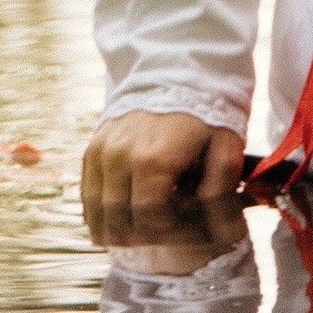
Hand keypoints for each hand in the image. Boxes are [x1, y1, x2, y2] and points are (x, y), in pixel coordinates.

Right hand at [81, 112, 246, 246]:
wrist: (178, 76)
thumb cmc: (206, 117)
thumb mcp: (225, 150)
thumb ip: (220, 193)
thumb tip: (224, 234)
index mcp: (154, 159)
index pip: (149, 219)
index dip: (166, 234)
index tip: (183, 232)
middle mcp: (120, 157)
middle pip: (119, 220)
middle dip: (142, 237)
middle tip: (163, 235)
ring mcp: (102, 152)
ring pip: (97, 211)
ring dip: (116, 231)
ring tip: (138, 235)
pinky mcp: (93, 149)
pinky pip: (87, 194)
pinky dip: (98, 214)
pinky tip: (116, 222)